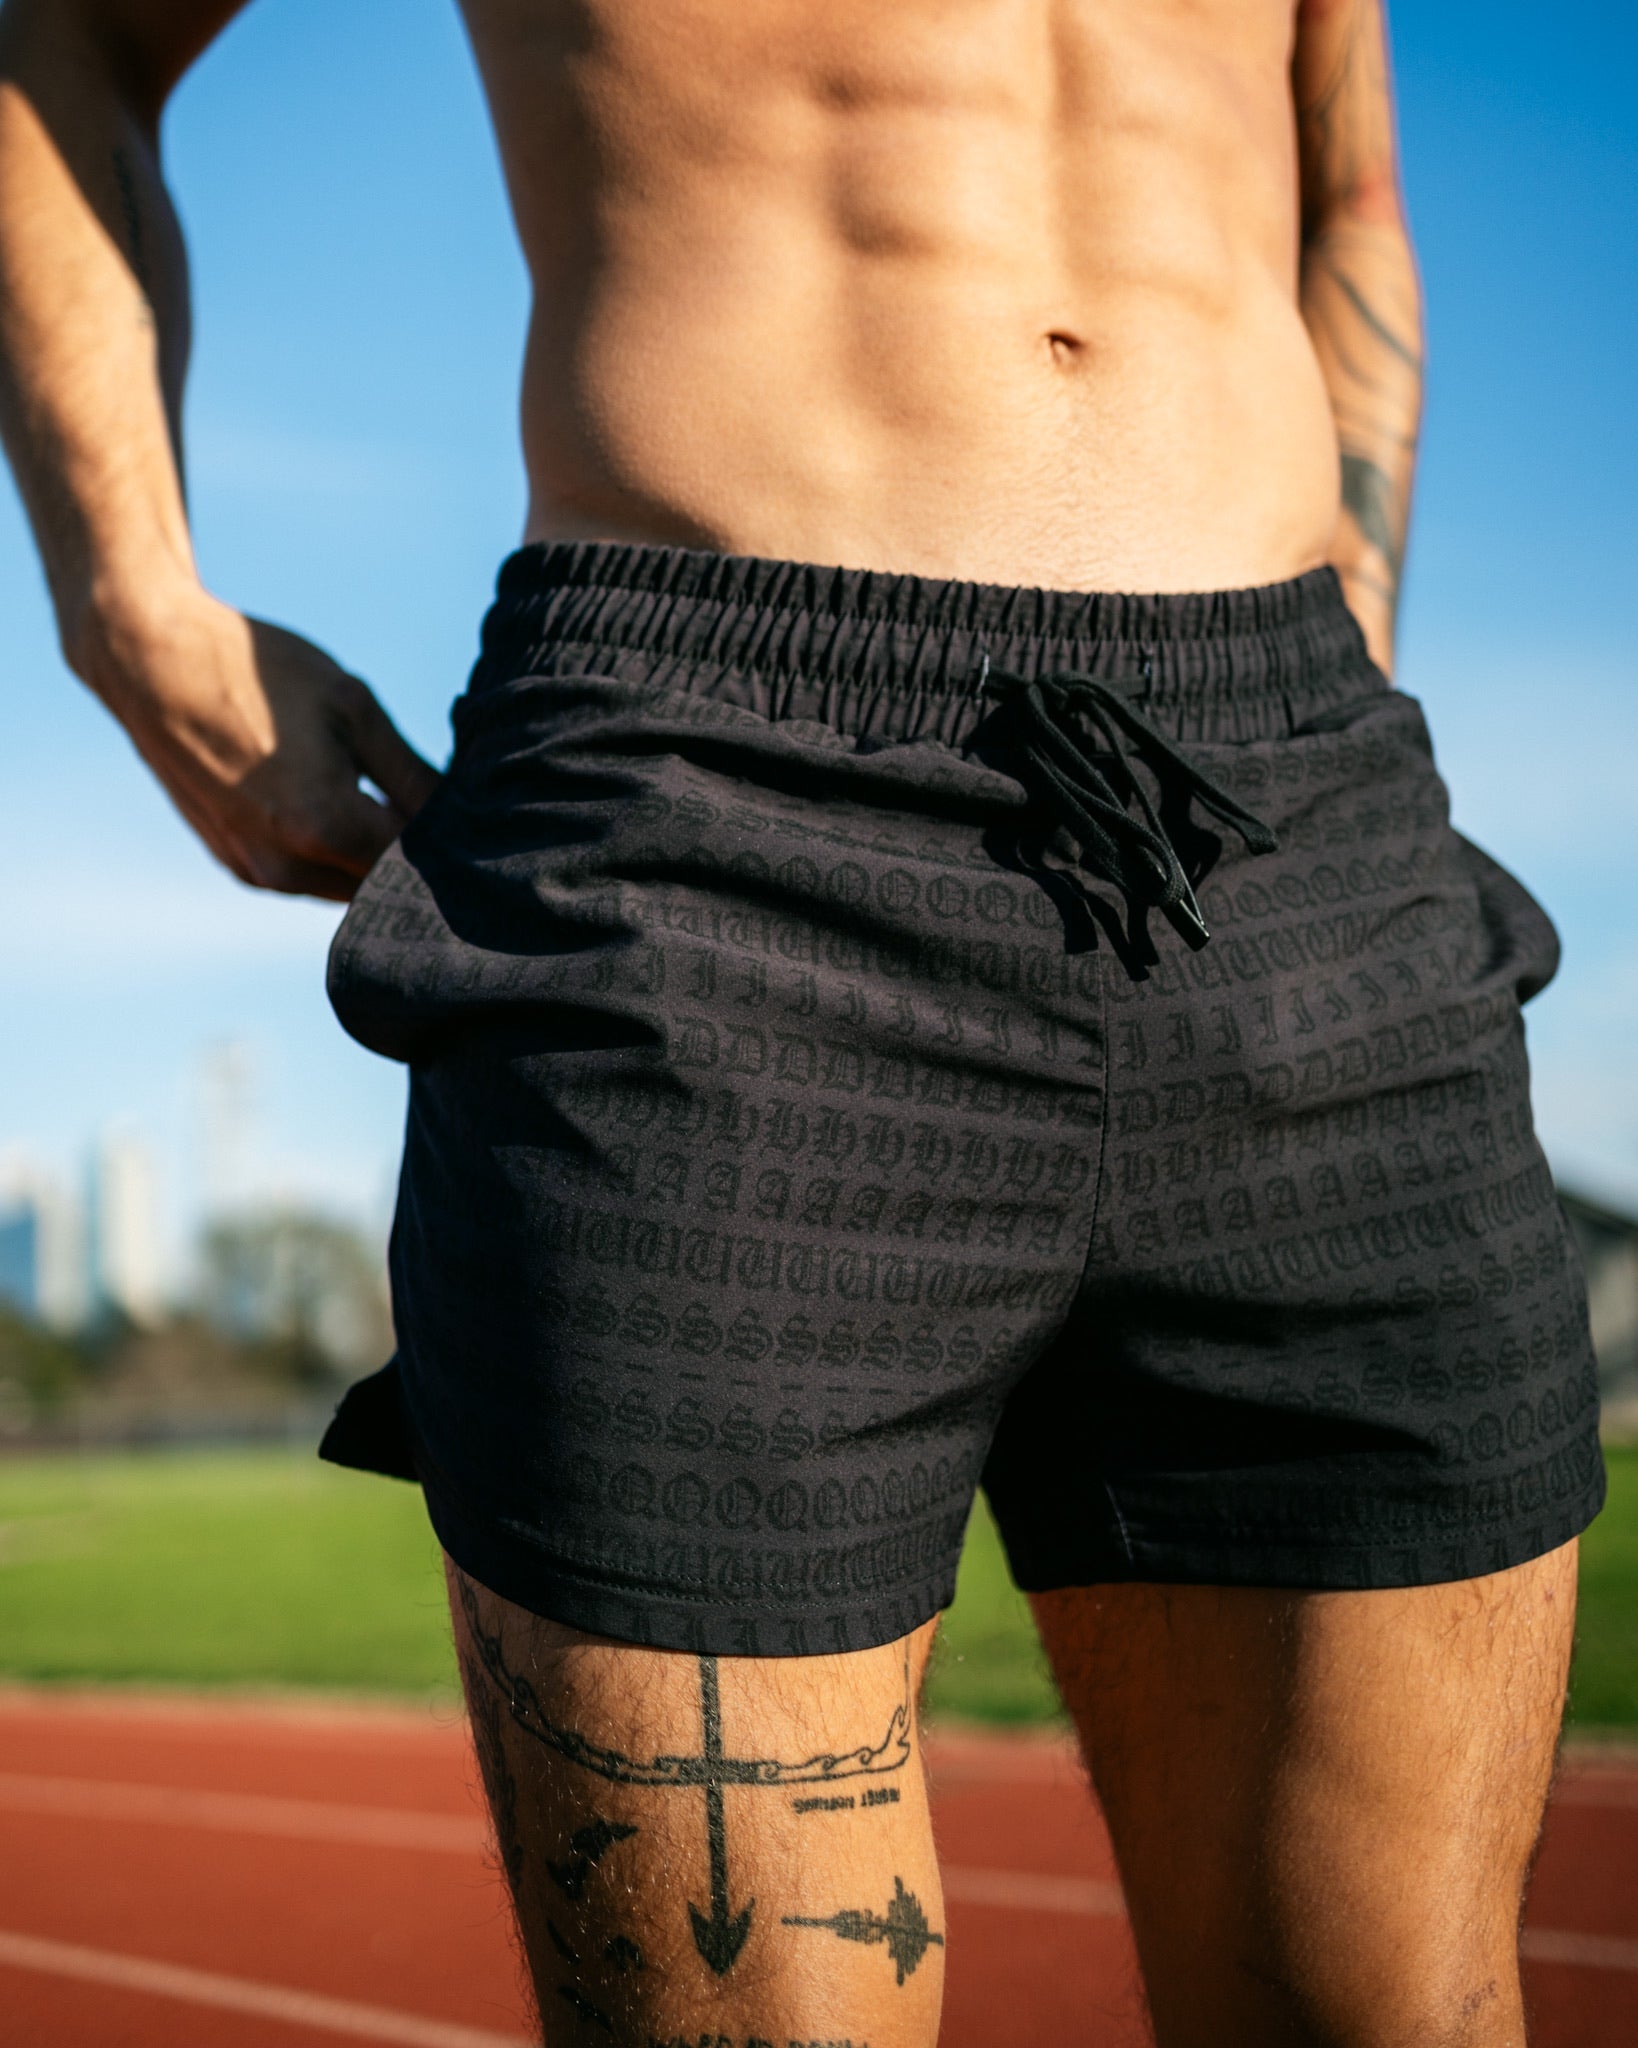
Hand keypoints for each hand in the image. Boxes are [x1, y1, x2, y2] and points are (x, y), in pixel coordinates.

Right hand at [85, 589, 440, 900]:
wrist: (150, 667)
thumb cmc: (256, 675)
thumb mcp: (352, 708)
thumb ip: (412, 774)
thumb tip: (461, 814)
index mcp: (325, 826)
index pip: (419, 861)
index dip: (448, 838)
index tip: (465, 808)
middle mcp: (289, 867)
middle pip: (384, 883)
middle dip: (413, 854)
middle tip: (424, 800)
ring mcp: (259, 873)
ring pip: (347, 886)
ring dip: (371, 856)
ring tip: (377, 796)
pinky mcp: (238, 867)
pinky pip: (309, 878)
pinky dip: (331, 855)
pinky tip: (333, 803)